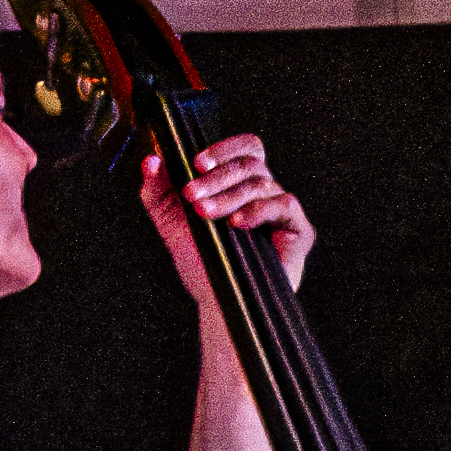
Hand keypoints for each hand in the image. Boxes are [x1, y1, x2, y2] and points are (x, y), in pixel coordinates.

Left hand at [143, 131, 314, 309]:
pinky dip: (258, 210)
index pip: (244, 147)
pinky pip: (284, 206)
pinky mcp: (299, 231)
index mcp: (240, 182)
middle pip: (249, 163)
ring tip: (204, 212)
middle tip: (191, 194)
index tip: (197, 162)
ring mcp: (283, 210)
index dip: (224, 148)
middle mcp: (265, 191)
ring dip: (228, 196)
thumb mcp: (170, 221)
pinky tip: (236, 223)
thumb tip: (151, 159)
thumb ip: (157, 189)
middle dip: (216, 177)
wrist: (217, 302)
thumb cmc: (201, 260)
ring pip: (261, 183)